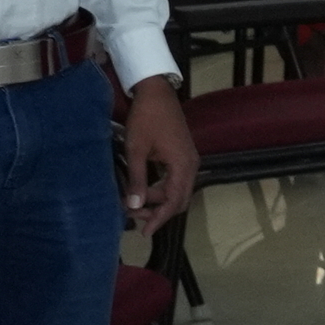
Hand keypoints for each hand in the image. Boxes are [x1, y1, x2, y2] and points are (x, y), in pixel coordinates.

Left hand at [114, 78, 201, 237]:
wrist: (157, 92)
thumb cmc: (146, 118)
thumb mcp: (136, 149)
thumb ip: (137, 179)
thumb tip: (134, 206)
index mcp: (182, 166)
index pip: (173, 202)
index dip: (159, 219)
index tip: (144, 232)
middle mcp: (191, 166)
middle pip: (179, 200)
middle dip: (157, 211)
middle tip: (133, 216)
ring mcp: (189, 161)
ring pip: (177, 190)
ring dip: (158, 199)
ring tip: (134, 201)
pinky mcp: (183, 155)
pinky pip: (175, 180)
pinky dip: (161, 188)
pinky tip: (144, 188)